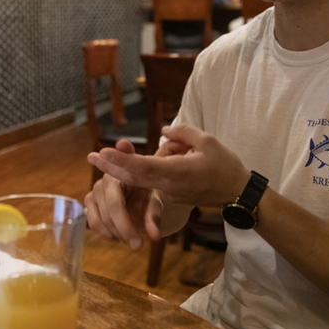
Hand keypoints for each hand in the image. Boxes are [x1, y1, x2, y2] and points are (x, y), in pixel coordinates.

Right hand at [86, 139, 163, 248]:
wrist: (139, 190)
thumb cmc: (147, 194)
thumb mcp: (154, 203)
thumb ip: (153, 218)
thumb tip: (155, 237)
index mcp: (117, 177)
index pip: (115, 204)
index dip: (124, 226)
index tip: (138, 244)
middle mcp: (101, 184)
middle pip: (106, 216)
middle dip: (122, 233)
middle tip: (137, 245)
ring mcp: (92, 194)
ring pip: (96, 222)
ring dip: (114, 235)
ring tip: (129, 238)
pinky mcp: (89, 205)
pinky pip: (93, 224)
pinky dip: (107, 233)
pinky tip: (120, 234)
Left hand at [88, 124, 248, 207]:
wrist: (237, 194)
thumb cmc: (225, 166)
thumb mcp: (207, 141)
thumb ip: (182, 133)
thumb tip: (163, 132)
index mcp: (176, 173)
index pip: (142, 167)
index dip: (121, 161)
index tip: (102, 154)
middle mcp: (168, 186)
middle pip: (134, 177)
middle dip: (111, 167)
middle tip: (90, 157)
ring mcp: (169, 193)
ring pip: (149, 173)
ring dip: (155, 157)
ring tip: (189, 151)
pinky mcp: (171, 196)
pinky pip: (158, 177)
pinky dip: (163, 164)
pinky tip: (188, 158)